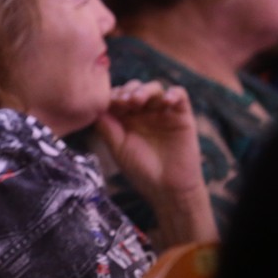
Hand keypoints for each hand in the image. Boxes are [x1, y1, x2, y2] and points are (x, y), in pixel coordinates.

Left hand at [96, 81, 216, 245]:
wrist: (167, 189)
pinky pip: (180, 95)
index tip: (108, 103)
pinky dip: (173, 93)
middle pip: (135, 88)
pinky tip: (166, 100)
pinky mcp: (182, 116)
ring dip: (145, 90)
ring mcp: (163, 113)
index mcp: (126, 119)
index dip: (112, 96)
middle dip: (127, 91)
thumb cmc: (140, 171)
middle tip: (123, 102)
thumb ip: (107, 128)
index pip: (118, 97)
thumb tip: (95, 107)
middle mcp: (144, 113)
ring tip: (137, 101)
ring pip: (155, 88)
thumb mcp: (118, 148)